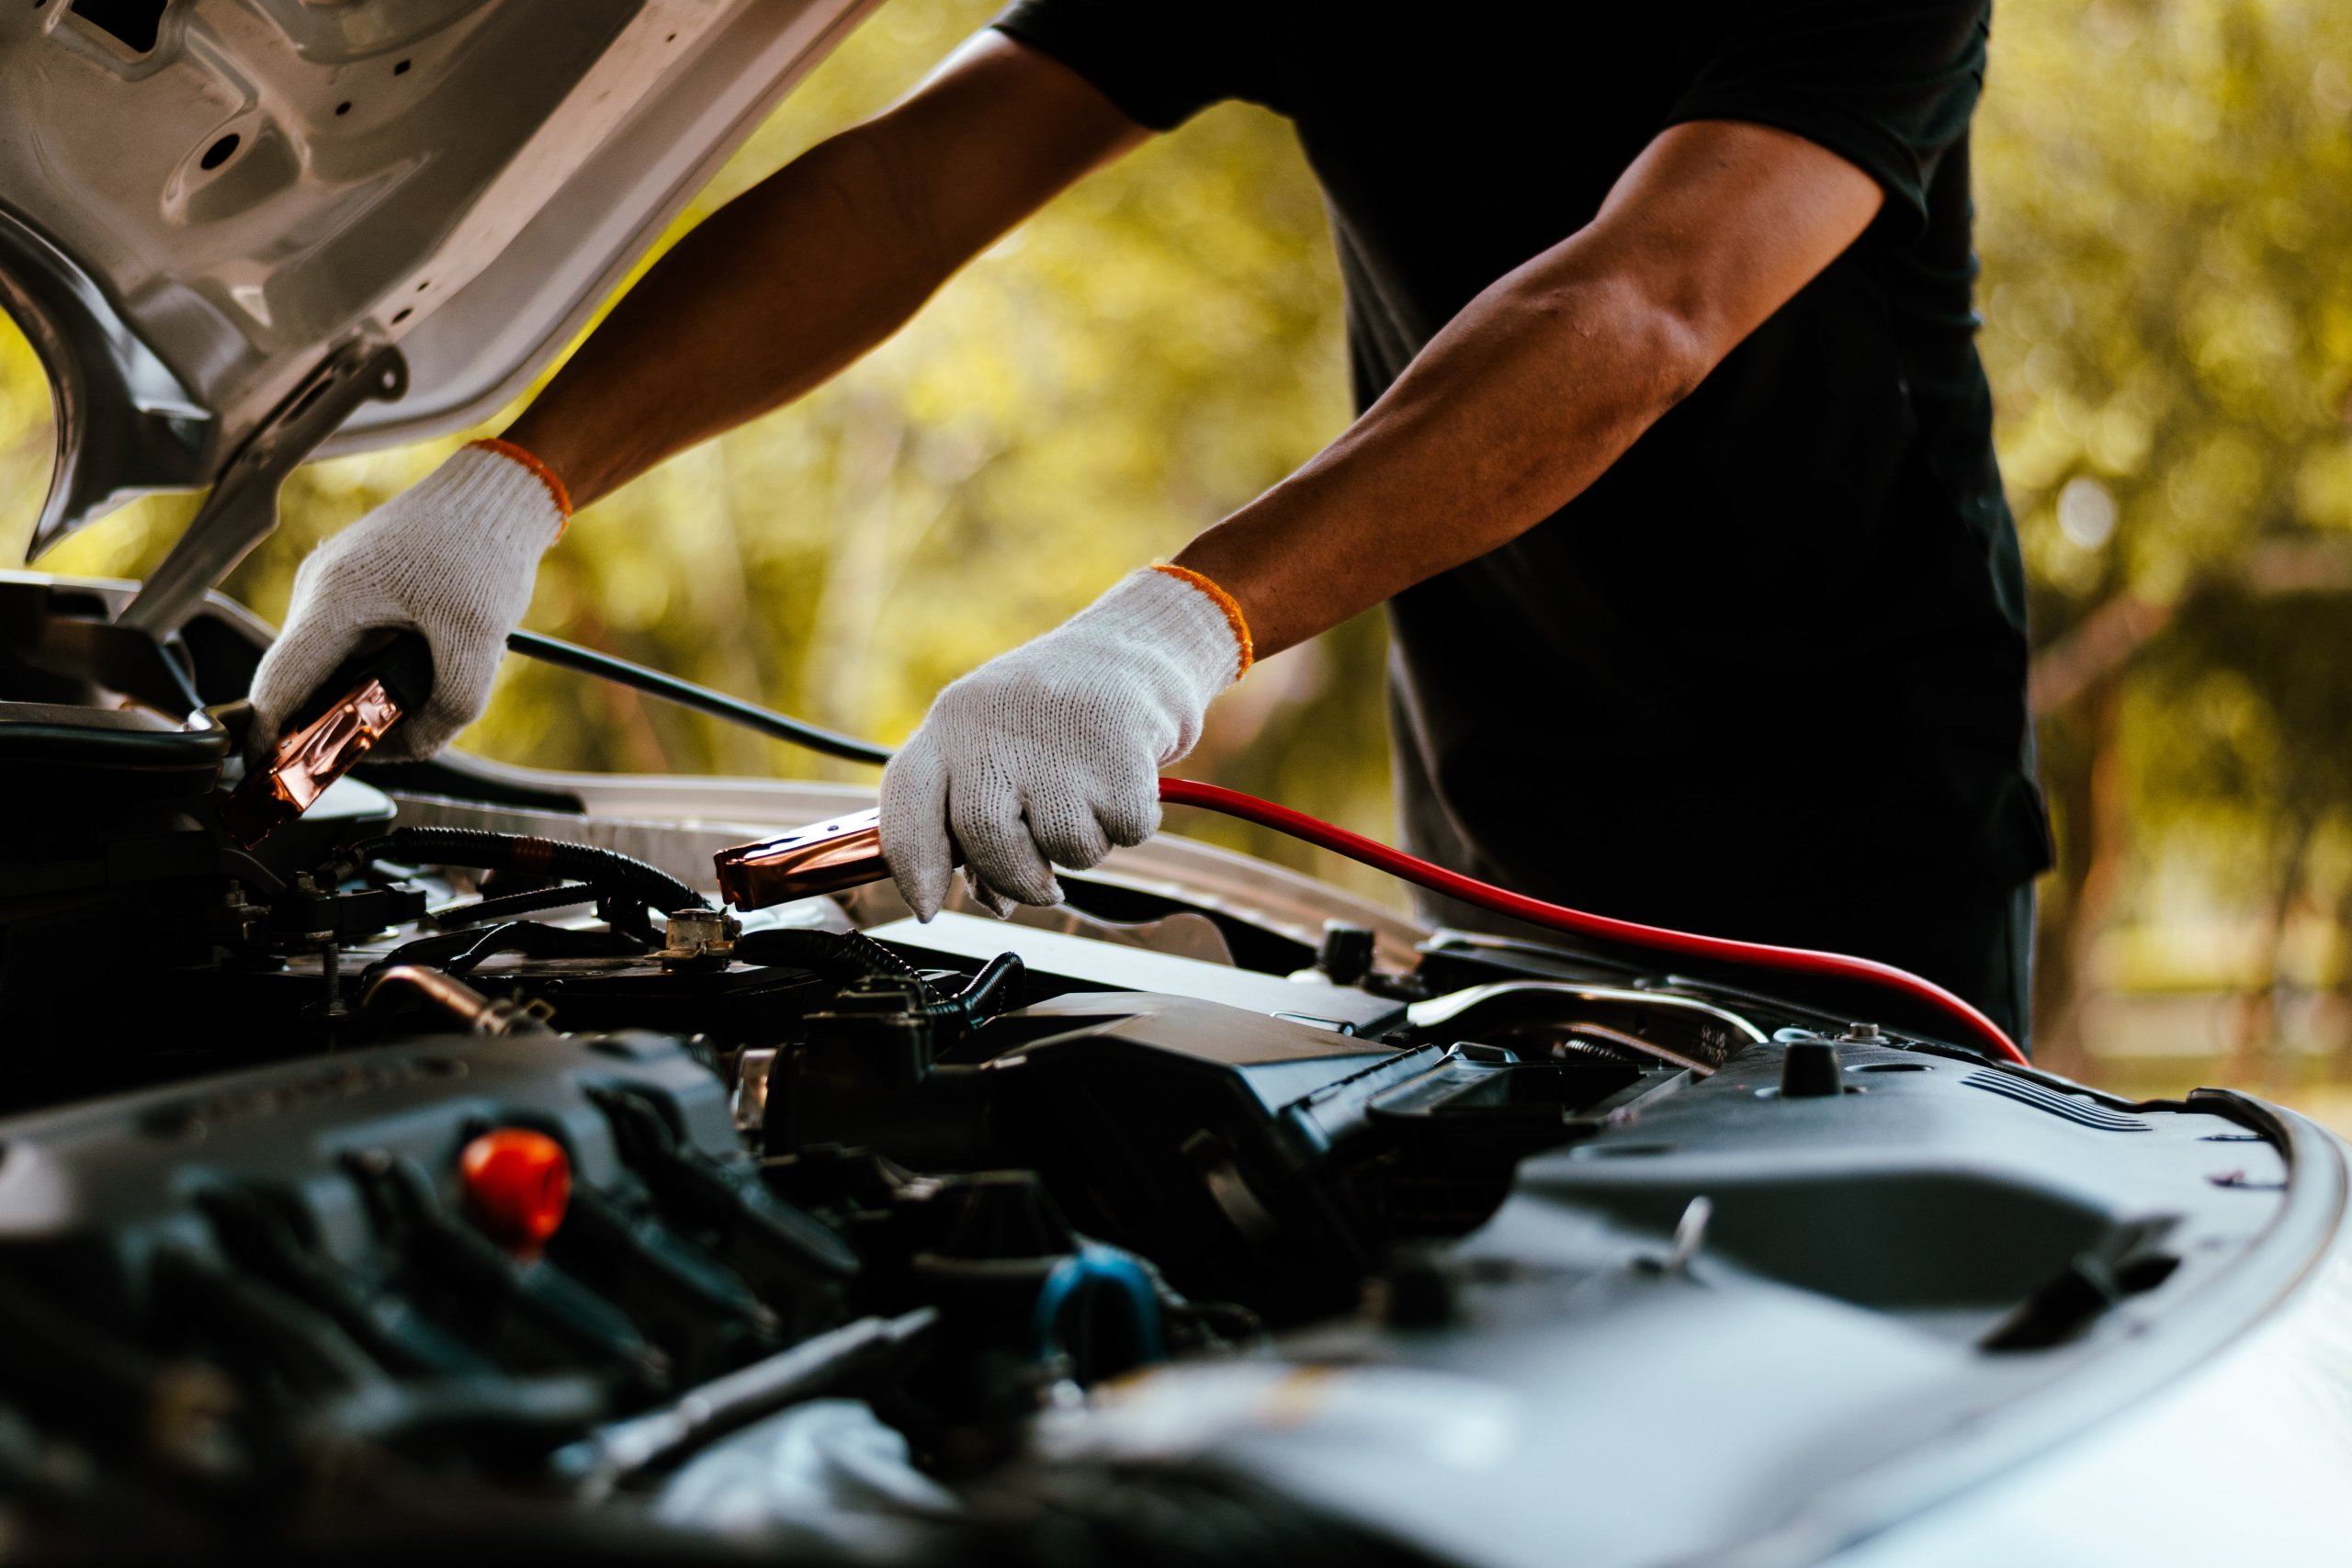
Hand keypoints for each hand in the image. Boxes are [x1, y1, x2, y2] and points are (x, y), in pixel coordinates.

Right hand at [248, 441, 567, 762]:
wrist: (497, 494)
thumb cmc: (483, 549)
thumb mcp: (479, 641)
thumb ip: (449, 707)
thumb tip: (412, 749)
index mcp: (333, 599)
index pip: (279, 686)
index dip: (269, 742)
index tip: (272, 781)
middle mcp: (319, 589)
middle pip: (301, 681)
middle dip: (329, 724)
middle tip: (366, 754)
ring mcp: (333, 584)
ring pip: (327, 665)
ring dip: (358, 696)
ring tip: (407, 709)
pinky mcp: (355, 585)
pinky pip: (347, 644)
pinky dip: (370, 671)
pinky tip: (412, 677)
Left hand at [879, 567, 1249, 918]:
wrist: (1136, 645)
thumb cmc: (1056, 712)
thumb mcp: (1000, 748)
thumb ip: (979, 822)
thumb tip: (992, 900)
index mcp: (952, 723)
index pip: (907, 801)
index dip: (912, 865)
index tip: (928, 909)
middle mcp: (995, 728)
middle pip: (984, 837)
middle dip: (1015, 879)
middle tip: (1042, 889)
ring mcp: (1058, 740)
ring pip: (1064, 848)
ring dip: (1083, 848)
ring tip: (1090, 798)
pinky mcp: (1120, 754)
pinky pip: (1123, 833)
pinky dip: (1130, 826)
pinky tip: (1125, 783)